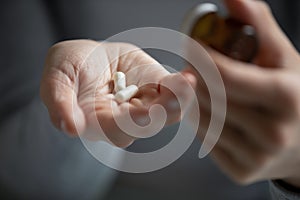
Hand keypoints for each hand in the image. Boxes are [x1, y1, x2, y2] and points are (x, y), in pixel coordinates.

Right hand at [40, 40, 195, 146]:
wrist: (88, 57)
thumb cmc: (69, 69)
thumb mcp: (56, 80)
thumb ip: (59, 102)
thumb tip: (70, 128)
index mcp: (99, 122)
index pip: (116, 130)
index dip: (128, 124)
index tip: (141, 114)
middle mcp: (125, 118)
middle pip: (148, 124)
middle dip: (162, 113)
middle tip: (172, 99)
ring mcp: (144, 102)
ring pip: (166, 111)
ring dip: (178, 99)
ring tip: (186, 83)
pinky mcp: (156, 85)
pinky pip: (173, 90)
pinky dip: (182, 85)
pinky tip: (189, 75)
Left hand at [194, 0, 299, 186]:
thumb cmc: (295, 96)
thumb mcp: (284, 58)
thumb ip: (259, 25)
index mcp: (285, 99)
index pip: (225, 74)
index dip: (200, 55)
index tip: (189, 40)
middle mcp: (272, 133)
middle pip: (209, 96)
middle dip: (193, 72)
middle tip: (192, 59)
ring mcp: (256, 158)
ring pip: (202, 118)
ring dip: (194, 96)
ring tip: (203, 83)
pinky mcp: (241, 173)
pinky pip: (205, 138)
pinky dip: (200, 119)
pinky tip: (210, 108)